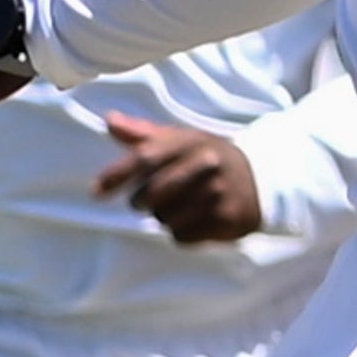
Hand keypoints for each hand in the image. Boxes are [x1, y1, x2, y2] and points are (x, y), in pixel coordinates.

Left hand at [93, 114, 267, 245]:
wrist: (260, 179)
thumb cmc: (207, 157)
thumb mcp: (180, 139)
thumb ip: (142, 133)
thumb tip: (109, 120)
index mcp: (189, 141)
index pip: (145, 157)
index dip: (117, 175)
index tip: (96, 191)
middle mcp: (206, 164)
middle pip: (152, 193)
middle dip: (141, 201)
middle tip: (145, 201)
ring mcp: (218, 192)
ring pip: (165, 218)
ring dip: (164, 218)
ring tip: (180, 207)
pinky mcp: (227, 218)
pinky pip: (183, 236)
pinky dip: (181, 233)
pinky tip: (194, 220)